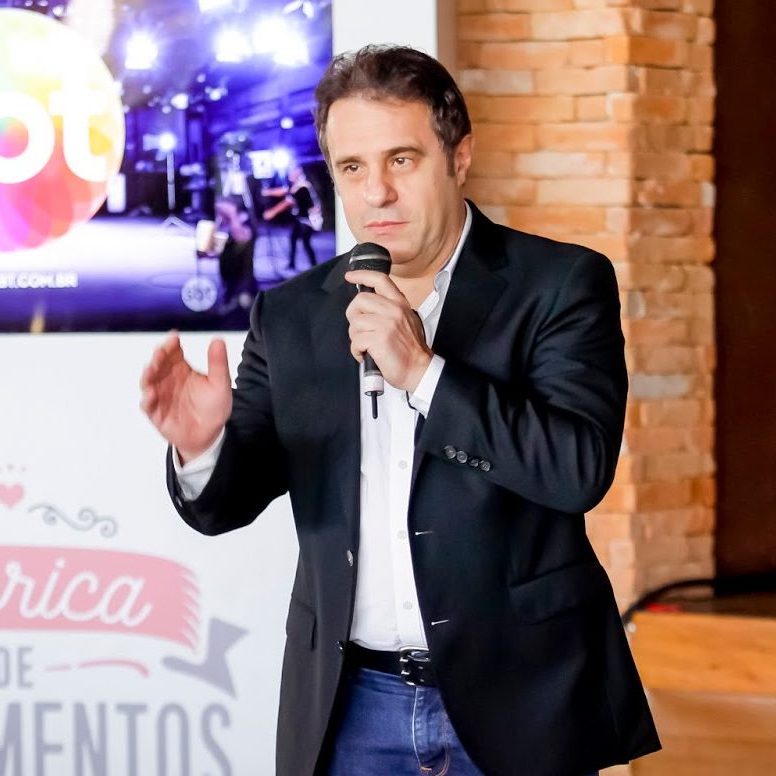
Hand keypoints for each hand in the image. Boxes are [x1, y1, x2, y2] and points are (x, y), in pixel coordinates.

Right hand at [140, 333, 232, 462]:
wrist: (210, 435)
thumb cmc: (213, 407)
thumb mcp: (220, 384)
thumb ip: (218, 363)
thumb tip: (218, 339)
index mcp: (182, 369)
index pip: (173, 352)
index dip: (171, 344)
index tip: (174, 337)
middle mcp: (168, 379)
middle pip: (158, 364)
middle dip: (157, 357)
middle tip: (161, 352)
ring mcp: (160, 395)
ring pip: (148, 381)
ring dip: (148, 374)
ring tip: (151, 369)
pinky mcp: (156, 413)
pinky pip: (147, 405)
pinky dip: (147, 399)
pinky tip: (151, 394)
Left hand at [344, 270, 432, 392]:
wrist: (419, 369)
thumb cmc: (410, 350)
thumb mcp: (407, 320)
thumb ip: (390, 309)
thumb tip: (368, 306)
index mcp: (400, 304)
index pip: (380, 280)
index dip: (362, 275)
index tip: (350, 276)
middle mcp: (394, 310)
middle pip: (360, 301)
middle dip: (354, 316)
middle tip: (361, 329)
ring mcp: (386, 324)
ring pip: (355, 323)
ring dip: (356, 337)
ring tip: (367, 346)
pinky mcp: (379, 339)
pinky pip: (356, 341)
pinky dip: (357, 351)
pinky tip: (366, 355)